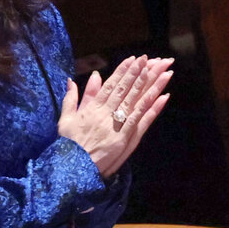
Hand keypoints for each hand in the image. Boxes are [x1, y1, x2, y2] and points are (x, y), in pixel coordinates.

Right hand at [57, 55, 173, 178]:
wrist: (71, 168)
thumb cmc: (68, 145)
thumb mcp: (65, 119)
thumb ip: (72, 99)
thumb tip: (73, 80)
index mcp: (92, 108)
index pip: (111, 85)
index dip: (124, 71)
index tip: (134, 59)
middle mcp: (106, 113)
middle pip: (126, 89)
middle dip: (140, 72)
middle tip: (152, 58)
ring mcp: (116, 125)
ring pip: (137, 101)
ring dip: (151, 85)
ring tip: (163, 71)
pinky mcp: (125, 138)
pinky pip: (141, 119)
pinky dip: (153, 108)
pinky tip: (164, 96)